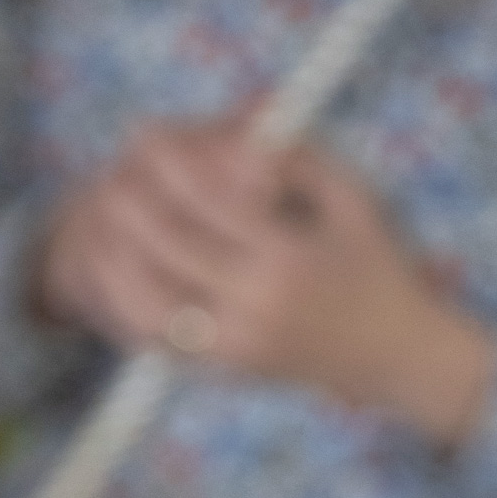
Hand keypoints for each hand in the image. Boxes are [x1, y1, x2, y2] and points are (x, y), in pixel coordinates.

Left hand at [39, 114, 494, 444]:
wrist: (397, 355)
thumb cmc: (378, 268)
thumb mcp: (353, 199)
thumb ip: (298, 158)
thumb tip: (237, 128)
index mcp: (287, 256)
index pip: (209, 201)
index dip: (168, 164)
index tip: (145, 137)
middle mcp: (256, 304)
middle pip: (170, 249)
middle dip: (132, 207)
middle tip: (111, 176)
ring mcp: (239, 344)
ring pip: (152, 307)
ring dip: (116, 266)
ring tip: (99, 230)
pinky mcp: (230, 370)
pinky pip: (164, 343)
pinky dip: (131, 312)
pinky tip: (117, 281)